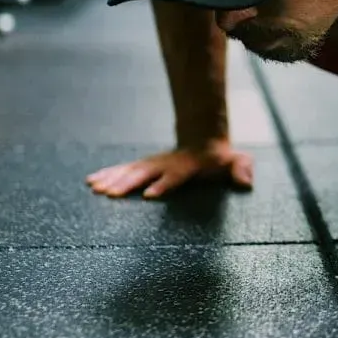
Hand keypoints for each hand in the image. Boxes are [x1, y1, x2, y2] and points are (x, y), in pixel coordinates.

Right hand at [86, 142, 253, 199]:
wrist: (204, 142)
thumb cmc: (220, 160)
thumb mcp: (236, 162)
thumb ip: (241, 169)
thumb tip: (246, 182)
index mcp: (187, 167)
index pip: (175, 177)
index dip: (163, 185)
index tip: (150, 195)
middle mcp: (166, 164)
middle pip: (145, 174)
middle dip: (128, 184)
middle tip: (110, 194)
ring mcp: (152, 164)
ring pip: (129, 171)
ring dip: (112, 180)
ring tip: (94, 188)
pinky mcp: (143, 167)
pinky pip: (122, 170)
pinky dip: (106, 175)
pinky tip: (90, 181)